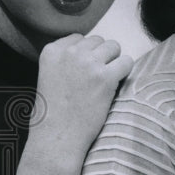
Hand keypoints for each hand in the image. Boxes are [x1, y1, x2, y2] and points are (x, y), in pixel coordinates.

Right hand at [30, 34, 132, 160]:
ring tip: (107, 80)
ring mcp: (88, 63)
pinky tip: (117, 84)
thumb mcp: (48, 76)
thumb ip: (64, 60)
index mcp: (51, 51)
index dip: (85, 54)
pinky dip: (125, 71)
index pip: (78, 38)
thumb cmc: (52, 113)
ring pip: (114, 47)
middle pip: (98, 40)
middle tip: (97, 78)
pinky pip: (126, 62)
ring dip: (114, 61)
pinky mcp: (105, 77)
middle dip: (101, 56)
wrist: (58, 136)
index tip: (83, 71)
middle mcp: (70, 52)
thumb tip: (89, 51)